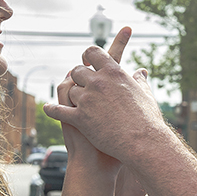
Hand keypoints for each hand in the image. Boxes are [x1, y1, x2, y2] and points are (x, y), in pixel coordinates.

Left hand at [44, 33, 165, 162]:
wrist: (143, 143)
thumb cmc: (147, 120)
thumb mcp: (145, 95)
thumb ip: (140, 81)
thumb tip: (141, 72)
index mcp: (114, 72)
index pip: (93, 52)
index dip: (87, 56)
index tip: (86, 61)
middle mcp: (98, 82)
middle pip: (77, 71)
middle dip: (78, 77)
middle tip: (80, 84)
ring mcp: (87, 99)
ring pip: (69, 90)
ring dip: (72, 96)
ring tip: (77, 103)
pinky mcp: (79, 118)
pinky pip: (58, 110)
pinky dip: (52, 109)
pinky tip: (48, 108)